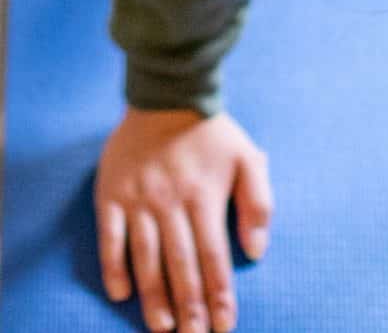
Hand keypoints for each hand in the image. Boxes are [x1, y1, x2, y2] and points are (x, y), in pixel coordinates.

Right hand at [94, 107, 273, 332]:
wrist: (166, 97)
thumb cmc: (212, 134)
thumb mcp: (248, 157)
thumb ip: (258, 202)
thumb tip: (256, 251)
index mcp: (205, 196)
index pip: (214, 256)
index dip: (220, 294)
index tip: (224, 325)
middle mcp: (171, 202)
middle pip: (181, 264)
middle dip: (190, 307)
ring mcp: (139, 200)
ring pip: (146, 258)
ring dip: (155, 297)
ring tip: (164, 327)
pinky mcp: (111, 195)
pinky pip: (110, 238)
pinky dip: (115, 267)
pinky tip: (121, 293)